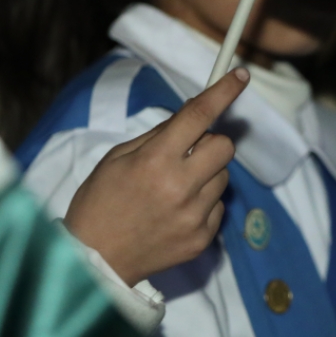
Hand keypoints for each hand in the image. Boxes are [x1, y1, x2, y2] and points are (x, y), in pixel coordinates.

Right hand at [64, 68, 248, 285]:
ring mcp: (194, 215)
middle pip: (224, 147)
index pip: (199, 116)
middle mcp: (181, 186)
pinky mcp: (202, 238)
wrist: (94, 260)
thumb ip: (157, 136)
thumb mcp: (117, 159)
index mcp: (156, 160)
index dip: (224, 91)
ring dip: (206, 175)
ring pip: (224, 177)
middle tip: (189, 152)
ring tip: (174, 190)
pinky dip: (202, 204)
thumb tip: (191, 118)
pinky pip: (217, 207)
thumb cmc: (99, 203)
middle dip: (210, 143)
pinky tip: (175, 213)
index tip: (241, 76)